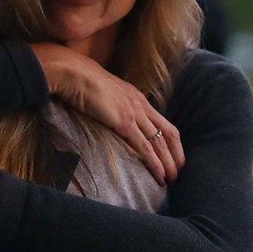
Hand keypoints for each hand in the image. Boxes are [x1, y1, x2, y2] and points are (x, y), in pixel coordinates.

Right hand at [31, 43, 183, 184]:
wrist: (73, 73)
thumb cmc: (80, 79)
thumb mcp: (102, 90)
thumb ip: (110, 101)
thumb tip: (106, 110)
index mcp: (137, 97)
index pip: (162, 122)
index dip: (171, 141)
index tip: (172, 156)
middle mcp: (140, 105)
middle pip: (168, 133)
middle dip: (176, 155)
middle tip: (179, 172)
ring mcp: (134, 113)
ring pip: (160, 143)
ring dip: (168, 163)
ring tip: (172, 179)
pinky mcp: (124, 123)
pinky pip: (145, 147)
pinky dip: (154, 163)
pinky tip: (159, 174)